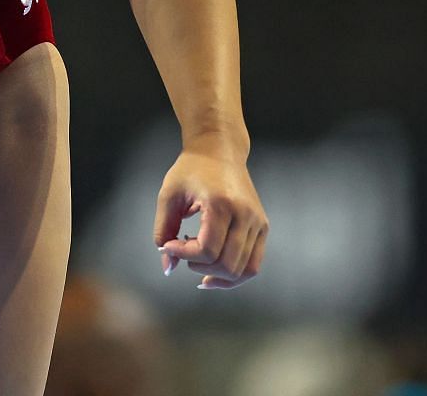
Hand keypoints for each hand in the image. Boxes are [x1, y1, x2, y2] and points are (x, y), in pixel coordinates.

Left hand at [154, 144, 266, 289]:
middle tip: (182, 250)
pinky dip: (234, 276)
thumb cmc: (190, 170)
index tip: (168, 243)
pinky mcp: (263, 227)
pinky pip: (253, 265)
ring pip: (243, 270)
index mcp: (221, 203)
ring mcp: (258, 222)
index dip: (183, 254)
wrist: (218, 150)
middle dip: (199, 266)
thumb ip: (163, 232)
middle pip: (226, 265)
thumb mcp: (168, 196)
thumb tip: (168, 268)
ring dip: (215, 275)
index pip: (207, 250)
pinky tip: (212, 275)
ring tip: (196, 262)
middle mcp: (246, 214)